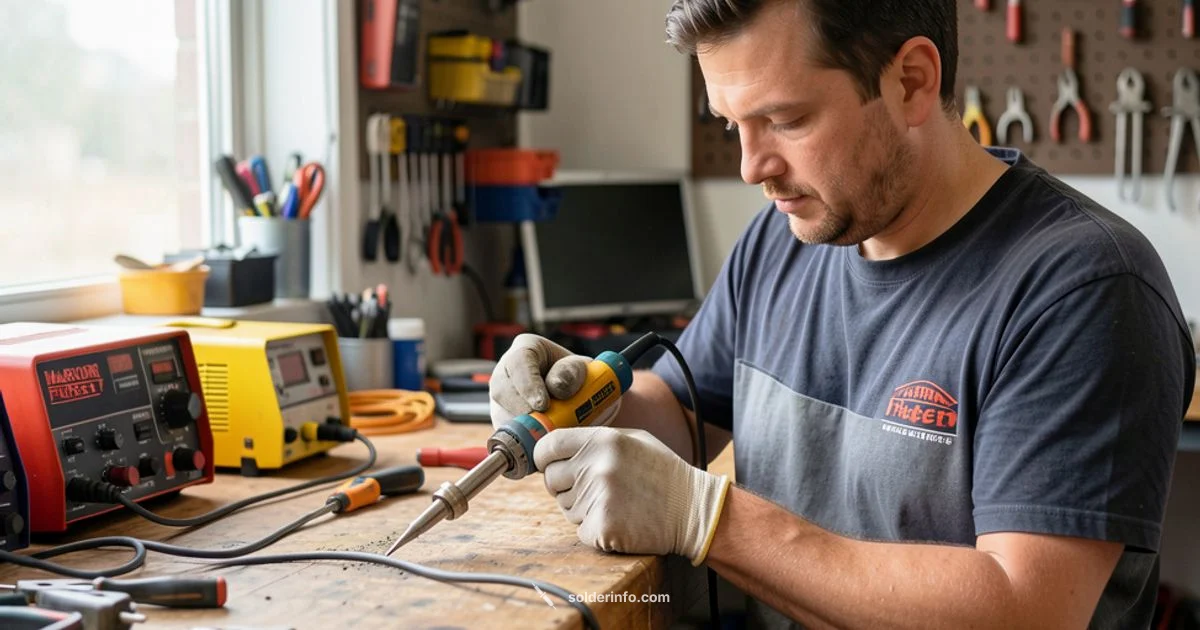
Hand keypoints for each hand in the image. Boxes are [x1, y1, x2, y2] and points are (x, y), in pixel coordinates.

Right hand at [488, 334, 619, 428]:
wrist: (580, 400)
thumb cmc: (580, 379)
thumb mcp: (583, 370)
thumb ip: (572, 371)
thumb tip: (557, 386)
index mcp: (526, 349)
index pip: (518, 362)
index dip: (528, 384)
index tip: (543, 404)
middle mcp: (506, 372)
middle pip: (502, 390)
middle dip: (522, 411)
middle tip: (544, 427)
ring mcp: (502, 398)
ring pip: (500, 414)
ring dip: (524, 430)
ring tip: (547, 437)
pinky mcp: (503, 421)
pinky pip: (506, 433)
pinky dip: (523, 441)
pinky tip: (540, 445)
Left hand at [534, 426, 730, 565]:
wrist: (693, 510)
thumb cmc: (662, 473)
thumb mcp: (632, 440)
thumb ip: (593, 439)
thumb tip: (553, 445)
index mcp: (602, 441)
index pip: (547, 446)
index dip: (544, 458)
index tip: (550, 465)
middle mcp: (596, 467)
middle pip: (551, 481)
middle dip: (565, 486)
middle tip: (595, 488)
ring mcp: (599, 499)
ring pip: (566, 508)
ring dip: (583, 509)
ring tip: (616, 503)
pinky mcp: (603, 528)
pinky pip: (580, 530)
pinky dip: (595, 530)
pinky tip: (620, 521)